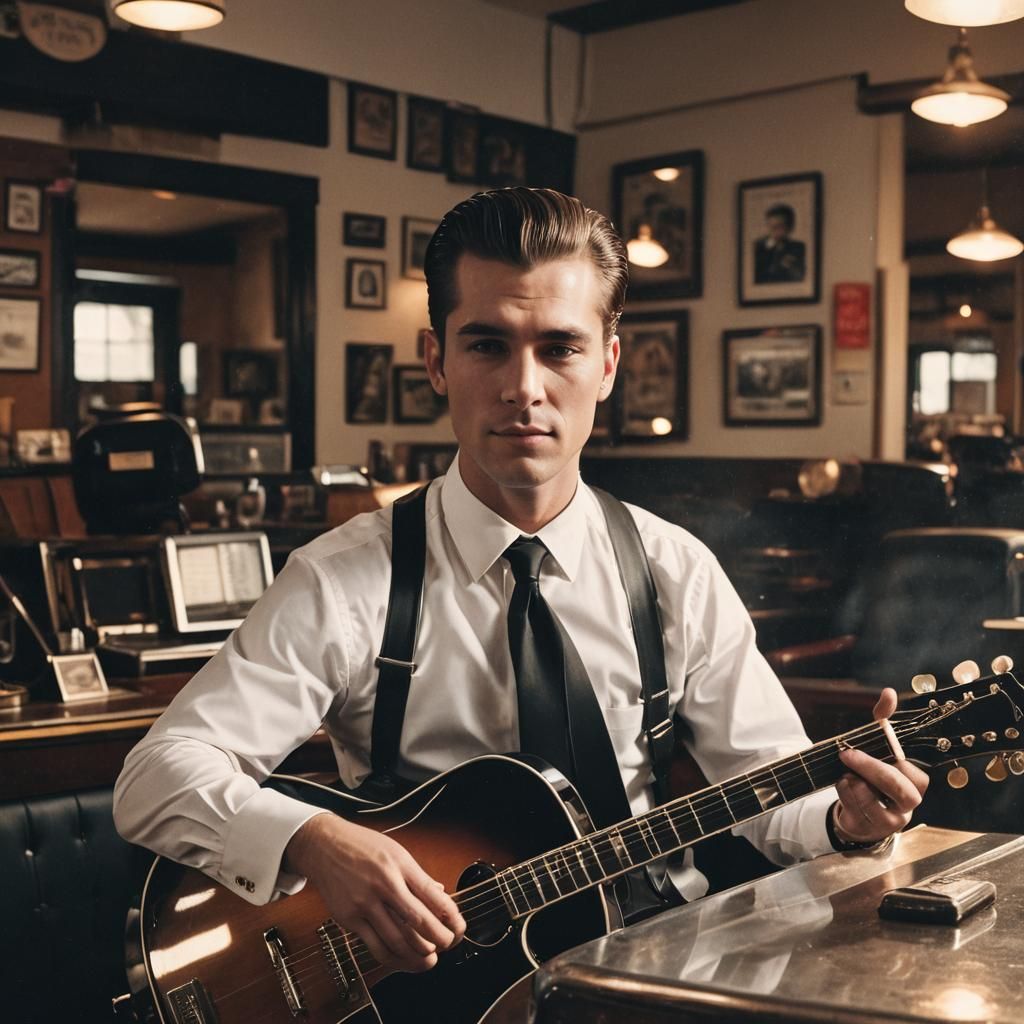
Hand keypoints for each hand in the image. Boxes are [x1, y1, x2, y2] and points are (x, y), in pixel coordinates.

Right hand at [284, 812, 465, 972]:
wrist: (325, 846)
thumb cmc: (363, 847)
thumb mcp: (396, 851)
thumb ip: (417, 876)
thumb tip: (439, 894)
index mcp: (399, 864)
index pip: (431, 894)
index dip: (450, 915)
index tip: (459, 927)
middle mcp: (383, 883)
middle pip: (418, 920)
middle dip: (439, 939)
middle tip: (448, 945)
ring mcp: (365, 903)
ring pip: (398, 940)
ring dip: (418, 955)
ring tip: (430, 959)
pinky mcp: (349, 919)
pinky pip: (375, 947)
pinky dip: (394, 958)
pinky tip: (403, 959)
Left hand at [834, 687, 929, 844]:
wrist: (857, 808)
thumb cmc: (871, 775)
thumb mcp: (876, 747)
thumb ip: (882, 722)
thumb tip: (889, 692)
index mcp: (914, 783)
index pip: (914, 773)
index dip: (892, 759)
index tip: (867, 745)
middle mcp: (908, 804)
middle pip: (901, 791)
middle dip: (873, 770)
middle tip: (847, 754)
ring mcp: (891, 821)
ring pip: (877, 804)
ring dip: (854, 784)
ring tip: (844, 773)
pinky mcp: (870, 830)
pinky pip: (859, 813)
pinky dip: (846, 795)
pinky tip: (841, 784)